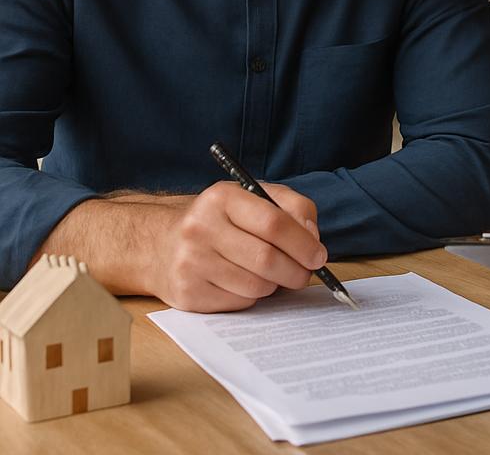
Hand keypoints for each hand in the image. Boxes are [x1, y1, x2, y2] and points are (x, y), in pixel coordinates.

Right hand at [147, 181, 326, 311]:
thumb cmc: (220, 219)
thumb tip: (313, 238)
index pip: (273, 222)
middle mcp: (201, 228)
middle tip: (306, 272)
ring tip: (271, 273)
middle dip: (296, 270)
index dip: (303, 242)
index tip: (319, 255)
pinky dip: (253, 295)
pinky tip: (244, 281)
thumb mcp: (253, 197)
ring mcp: (191, 263)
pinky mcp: (187, 294)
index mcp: (221, 198)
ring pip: (256, 285)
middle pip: (266, 259)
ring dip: (275, 284)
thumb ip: (291, 208)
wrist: (161, 244)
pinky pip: (240, 302)